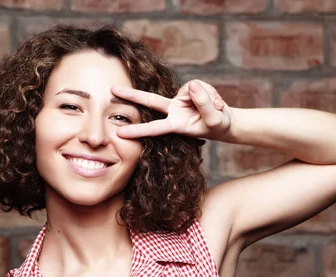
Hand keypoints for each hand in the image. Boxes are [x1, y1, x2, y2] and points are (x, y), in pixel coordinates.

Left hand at [111, 79, 230, 140]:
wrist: (224, 122)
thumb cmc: (217, 126)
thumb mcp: (215, 119)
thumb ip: (204, 103)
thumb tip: (192, 85)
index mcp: (177, 125)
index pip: (155, 128)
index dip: (138, 130)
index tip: (120, 133)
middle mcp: (173, 112)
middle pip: (150, 100)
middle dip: (131, 95)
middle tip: (111, 90)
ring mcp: (179, 101)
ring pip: (191, 89)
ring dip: (208, 97)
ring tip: (218, 106)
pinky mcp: (186, 91)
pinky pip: (197, 85)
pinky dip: (209, 92)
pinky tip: (215, 100)